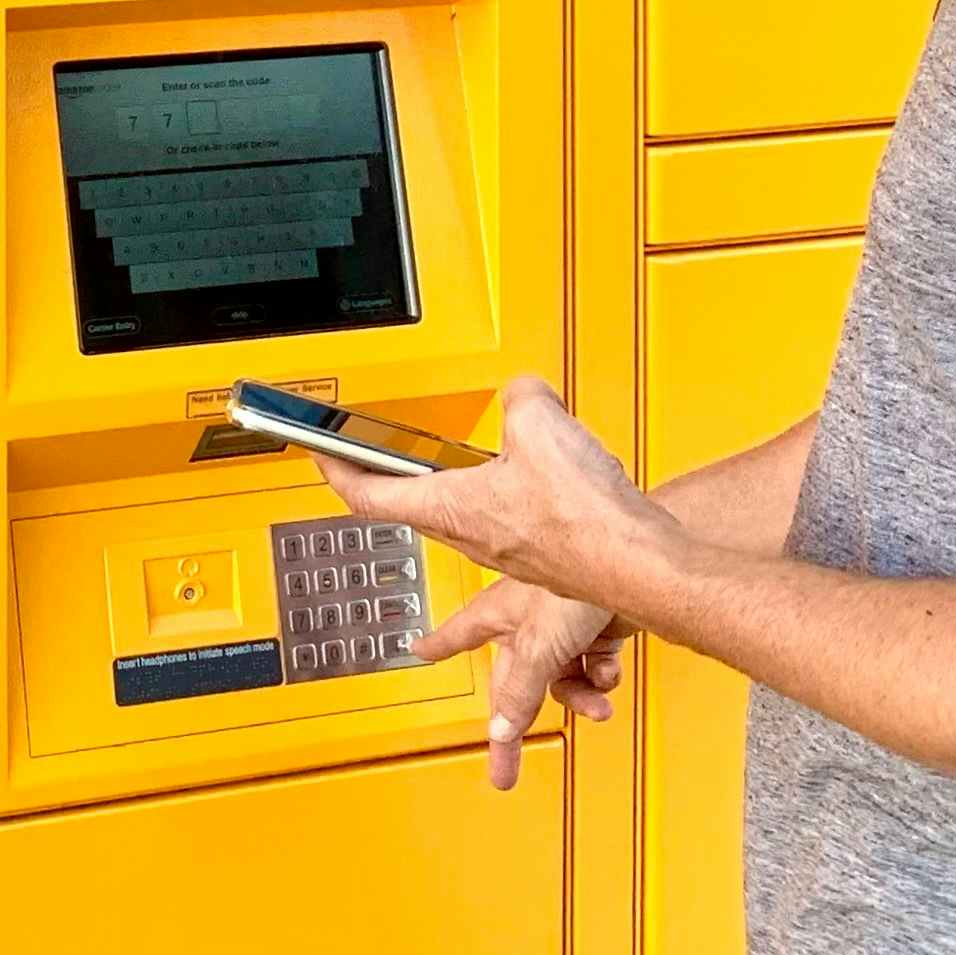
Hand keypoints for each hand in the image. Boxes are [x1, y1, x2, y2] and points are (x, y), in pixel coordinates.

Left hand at [305, 377, 678, 629]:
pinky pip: (506, 522)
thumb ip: (520, 395)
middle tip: (375, 456)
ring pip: (460, 516)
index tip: (318, 455)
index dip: (335, 471)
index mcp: (450, 507)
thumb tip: (524, 390)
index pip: (367, 494)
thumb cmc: (584, 518)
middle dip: (388, 478)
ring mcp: (506, 551)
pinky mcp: (543, 557)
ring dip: (448, 489)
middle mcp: (471, 536)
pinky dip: (502, 498)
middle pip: (410, 506)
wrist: (637, 563)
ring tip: (452, 463)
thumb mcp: (539, 423)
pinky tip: (532, 480)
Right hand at [408, 577, 624, 788]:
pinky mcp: (597, 629)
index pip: (457, 635)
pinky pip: (592, 670)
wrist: (634, 565)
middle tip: (505, 769)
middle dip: (520, 719)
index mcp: (500, 615)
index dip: (438, 645)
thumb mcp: (538, 645)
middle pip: (516, 681)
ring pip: (561, 680)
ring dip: (579, 697)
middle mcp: (528, 622)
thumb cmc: (578, 582)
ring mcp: (564, 626)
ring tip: (595, 706)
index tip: (420, 650)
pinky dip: (602, 677)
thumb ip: (519, 691)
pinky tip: (607, 671)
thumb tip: (500, 731)